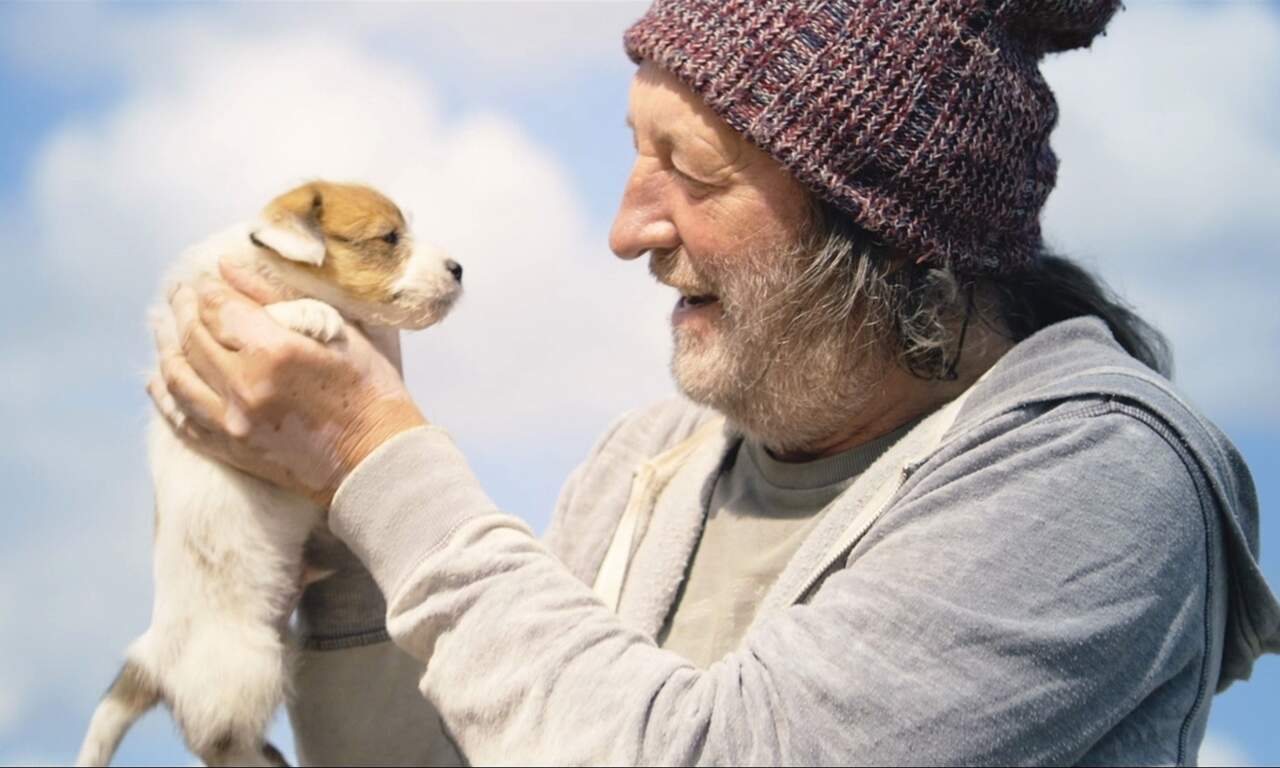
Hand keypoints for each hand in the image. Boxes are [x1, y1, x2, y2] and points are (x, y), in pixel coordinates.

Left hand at [148, 260, 426, 505]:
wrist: (377, 459)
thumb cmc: (369, 390)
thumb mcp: (338, 333)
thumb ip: (277, 300)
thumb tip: (228, 270)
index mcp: (274, 351)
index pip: (219, 308)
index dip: (205, 290)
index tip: (202, 280)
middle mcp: (244, 386)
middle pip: (193, 338)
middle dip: (182, 311)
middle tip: (180, 295)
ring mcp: (233, 422)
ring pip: (177, 378)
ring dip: (166, 347)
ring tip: (163, 328)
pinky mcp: (231, 449)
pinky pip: (182, 419)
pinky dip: (165, 395)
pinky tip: (160, 378)